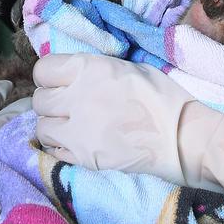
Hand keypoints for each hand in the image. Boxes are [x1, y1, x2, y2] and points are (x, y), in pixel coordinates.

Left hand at [33, 53, 223, 223]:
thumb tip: (78, 71)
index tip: (62, 80)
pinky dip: (58, 146)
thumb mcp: (129, 67)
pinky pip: (52, 150)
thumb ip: (96, 68)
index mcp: (87, 68)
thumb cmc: (164, 96)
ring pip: (42, 125)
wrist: (183, 136)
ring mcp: (76, 129)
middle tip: (69, 104)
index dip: (52, 74)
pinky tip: (74, 142)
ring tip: (71, 125)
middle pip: (40, 98)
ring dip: (53, 123)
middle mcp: (74, 96)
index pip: (43, 68)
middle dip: (51, 99)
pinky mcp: (82, 157)